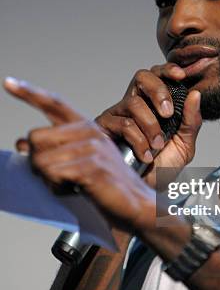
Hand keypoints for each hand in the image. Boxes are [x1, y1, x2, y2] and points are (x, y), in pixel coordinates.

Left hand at [3, 77, 155, 232]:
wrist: (137, 206)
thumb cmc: (107, 187)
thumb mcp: (79, 163)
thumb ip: (53, 150)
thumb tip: (19, 143)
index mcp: (86, 127)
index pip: (54, 103)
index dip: (30, 93)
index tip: (8, 82)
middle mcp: (89, 132)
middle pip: (35, 138)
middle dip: (36, 162)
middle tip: (57, 177)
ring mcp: (92, 148)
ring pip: (40, 160)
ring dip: (48, 180)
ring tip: (71, 185)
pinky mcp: (92, 167)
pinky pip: (53, 174)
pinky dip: (57, 188)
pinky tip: (76, 190)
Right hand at [95, 63, 201, 187]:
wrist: (147, 190)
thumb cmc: (164, 166)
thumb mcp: (185, 143)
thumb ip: (192, 120)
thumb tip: (195, 94)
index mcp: (153, 103)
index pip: (158, 75)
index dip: (167, 70)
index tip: (181, 76)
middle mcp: (134, 104)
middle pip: (142, 77)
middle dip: (158, 91)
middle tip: (168, 113)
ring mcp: (117, 114)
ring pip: (133, 102)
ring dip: (150, 125)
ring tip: (157, 146)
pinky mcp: (103, 128)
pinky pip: (123, 123)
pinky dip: (138, 140)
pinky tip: (145, 155)